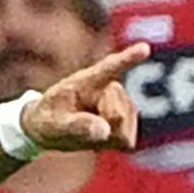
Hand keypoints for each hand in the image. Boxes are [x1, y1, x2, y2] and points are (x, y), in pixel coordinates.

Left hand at [19, 42, 152, 154]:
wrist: (50, 127)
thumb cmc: (49, 120)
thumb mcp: (53, 125)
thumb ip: (76, 126)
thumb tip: (105, 131)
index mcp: (88, 80)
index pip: (111, 67)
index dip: (128, 58)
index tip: (144, 48)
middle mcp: (110, 88)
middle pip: (119, 115)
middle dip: (103, 125)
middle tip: (80, 123)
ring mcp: (123, 105)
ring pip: (125, 131)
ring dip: (106, 136)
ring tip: (88, 127)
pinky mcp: (129, 122)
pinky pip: (128, 141)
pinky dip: (112, 143)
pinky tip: (99, 135)